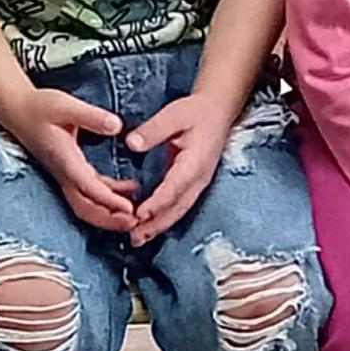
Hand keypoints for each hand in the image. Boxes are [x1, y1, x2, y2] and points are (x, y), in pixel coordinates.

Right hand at [2, 89, 137, 232]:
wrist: (17, 110)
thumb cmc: (38, 107)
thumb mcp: (65, 105)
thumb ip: (91, 116)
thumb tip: (116, 126)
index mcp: (64, 158)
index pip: (87, 186)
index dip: (108, 200)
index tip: (130, 208)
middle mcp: (64, 172)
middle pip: (85, 208)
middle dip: (110, 220)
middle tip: (136, 222)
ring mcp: (65, 175)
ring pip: (87, 205)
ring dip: (110, 214)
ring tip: (136, 213)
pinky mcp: (69, 172)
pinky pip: (89, 193)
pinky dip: (108, 198)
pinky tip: (128, 190)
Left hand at [127, 94, 231, 247]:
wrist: (217, 112)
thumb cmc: (195, 112)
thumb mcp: (173, 115)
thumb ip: (153, 130)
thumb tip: (132, 144)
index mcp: (195, 162)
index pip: (174, 187)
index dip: (157, 203)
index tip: (140, 215)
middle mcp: (198, 179)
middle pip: (177, 208)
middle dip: (156, 225)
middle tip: (134, 237)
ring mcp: (198, 184)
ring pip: (179, 210)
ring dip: (159, 226)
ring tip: (137, 238)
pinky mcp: (192, 184)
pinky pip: (178, 205)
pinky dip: (164, 217)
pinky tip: (148, 224)